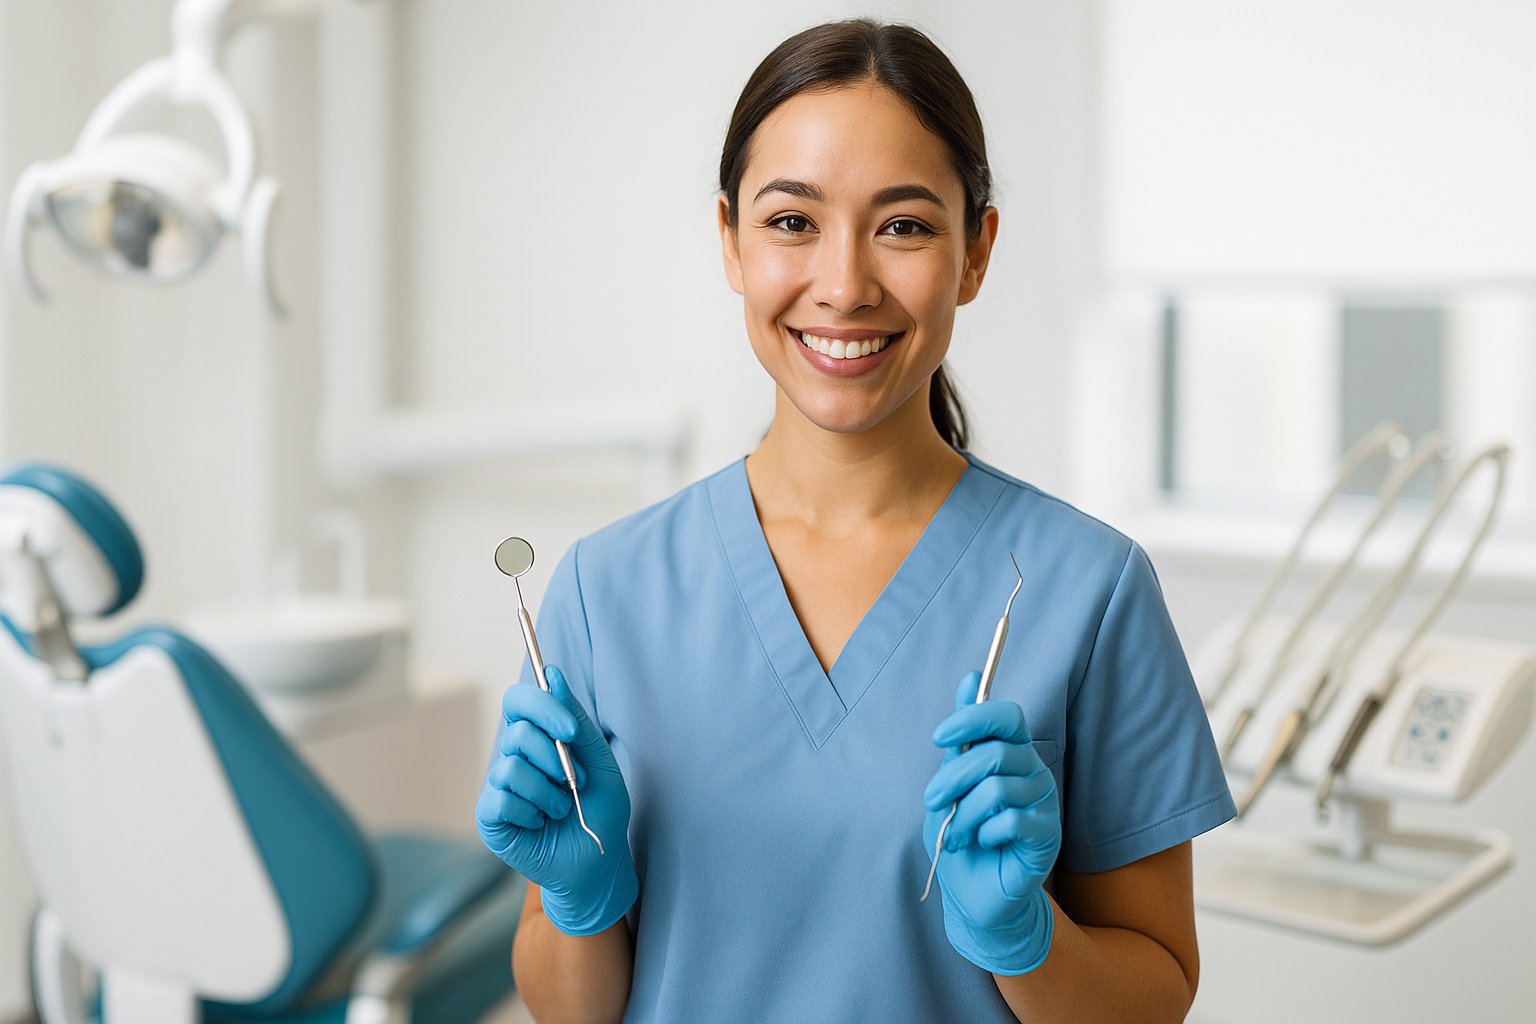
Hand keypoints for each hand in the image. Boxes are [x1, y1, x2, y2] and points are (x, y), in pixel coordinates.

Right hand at [476, 665, 637, 935]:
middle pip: (518, 733)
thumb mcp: (600, 761)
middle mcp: (513, 756)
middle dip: (556, 758)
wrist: (597, 861)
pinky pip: (501, 800)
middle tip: (577, 784)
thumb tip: (552, 674)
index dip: (541, 707)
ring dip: (549, 792)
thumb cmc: (600, 809)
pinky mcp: (489, 815)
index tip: (571, 731)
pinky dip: (531, 813)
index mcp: (538, 737)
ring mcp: (498, 786)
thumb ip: (576, 720)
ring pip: (512, 768)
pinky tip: (541, 824)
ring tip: (562, 809)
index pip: (519, 700)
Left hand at [922, 671, 1059, 974]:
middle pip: (996, 752)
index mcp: (1010, 752)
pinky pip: (1011, 820)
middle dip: (953, 777)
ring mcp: (1044, 802)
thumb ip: (962, 738)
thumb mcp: (952, 782)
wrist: (973, 894)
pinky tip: (982, 843)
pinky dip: (984, 833)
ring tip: (954, 834)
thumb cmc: (961, 834)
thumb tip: (971, 677)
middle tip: (931, 801)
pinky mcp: (1047, 835)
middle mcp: (1032, 771)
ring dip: (964, 813)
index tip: (939, 738)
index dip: (974, 718)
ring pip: (999, 788)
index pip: (1006, 715)